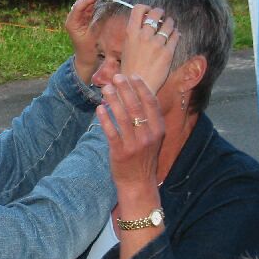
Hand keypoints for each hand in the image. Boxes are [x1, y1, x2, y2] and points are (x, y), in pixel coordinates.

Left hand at [67, 0, 98, 83]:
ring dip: (94, 0)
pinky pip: (90, 7)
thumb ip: (97, 23)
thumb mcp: (92, 37)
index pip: (78, 7)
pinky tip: (103, 4)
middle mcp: (73, 18)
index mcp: (71, 23)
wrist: (85, 57)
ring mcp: (79, 17)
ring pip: (85, 2)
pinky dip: (96, 4)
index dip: (88, 0)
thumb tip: (105, 9)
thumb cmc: (87, 49)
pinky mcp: (85, 18)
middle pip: (80, 1)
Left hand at [97, 74, 163, 188]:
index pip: (151, 103)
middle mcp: (149, 136)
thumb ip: (147, 120)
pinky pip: (111, 132)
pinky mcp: (120, 152)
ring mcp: (134, 144)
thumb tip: (134, 95)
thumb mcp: (152, 138)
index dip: (142, 88)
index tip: (132, 76)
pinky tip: (99, 108)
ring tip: (106, 89)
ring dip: (113, 100)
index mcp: (159, 130)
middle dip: (126, 89)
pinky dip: (105, 119)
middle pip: (136, 107)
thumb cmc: (143, 157)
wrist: (138, 183)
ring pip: (123, 117)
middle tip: (116, 77)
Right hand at [121, 4, 178, 93]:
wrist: (137, 85)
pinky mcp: (167, 52)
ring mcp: (157, 44)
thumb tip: (143, 24)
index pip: (138, 9)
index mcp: (131, 34)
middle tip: (162, 17)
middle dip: (160, 13)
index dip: (145, 7)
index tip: (148, 11)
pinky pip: (176, 36)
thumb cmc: (130, 68)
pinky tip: (175, 36)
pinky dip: (176, 34)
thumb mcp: (126, 48)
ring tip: (170, 26)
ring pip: (169, 24)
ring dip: (170, 23)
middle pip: (156, 13)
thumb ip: (134, 35)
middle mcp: (144, 36)